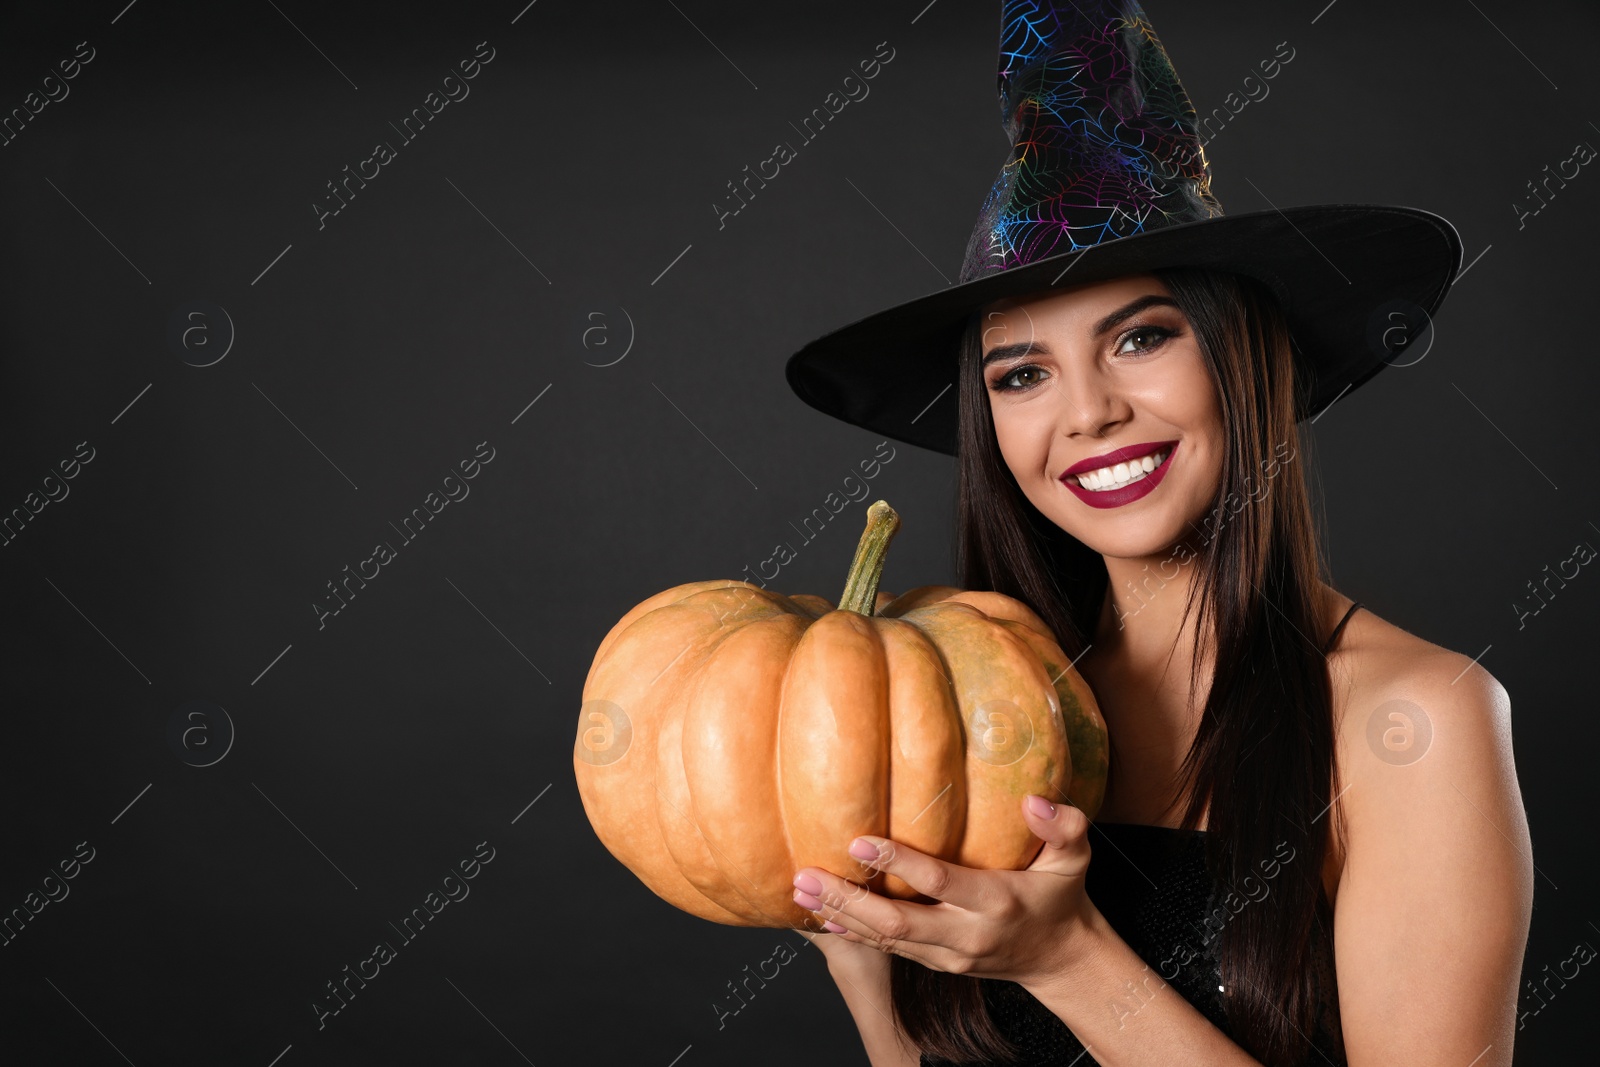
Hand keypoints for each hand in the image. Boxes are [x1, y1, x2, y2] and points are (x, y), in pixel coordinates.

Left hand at [791, 794, 1095, 986]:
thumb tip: (1034, 801)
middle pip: (899, 922)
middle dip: (849, 900)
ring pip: (886, 940)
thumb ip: (1064, 826)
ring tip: (800, 891)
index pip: (939, 883)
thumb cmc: (1061, 898)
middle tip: (807, 875)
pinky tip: (822, 917)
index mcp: (995, 902)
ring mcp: (948, 955)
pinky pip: (888, 950)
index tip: (859, 841)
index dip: (898, 863)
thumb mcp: (1075, 859)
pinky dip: (853, 934)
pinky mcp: (936, 964)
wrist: (1060, 959)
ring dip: (840, 917)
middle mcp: (967, 934)